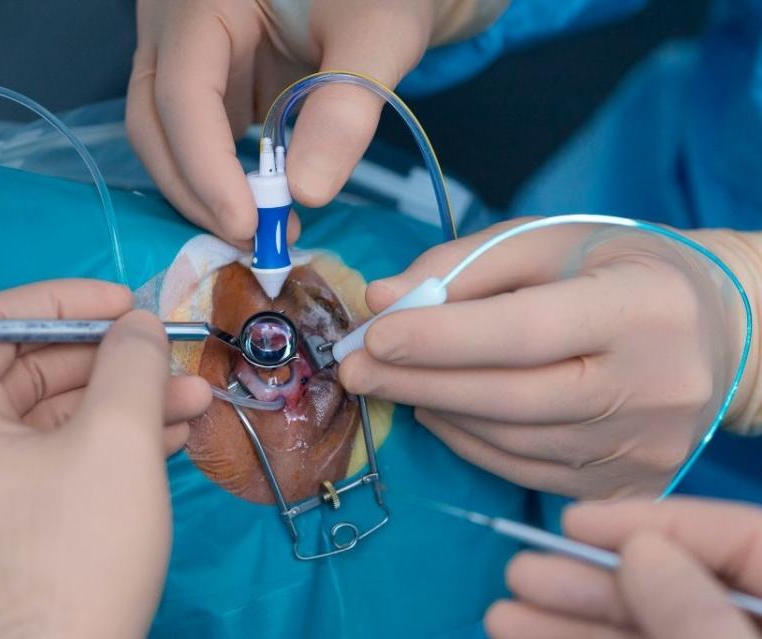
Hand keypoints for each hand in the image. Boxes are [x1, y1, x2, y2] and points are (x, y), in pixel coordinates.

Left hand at [0, 280, 210, 638]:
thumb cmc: (76, 548)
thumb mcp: (115, 439)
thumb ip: (131, 362)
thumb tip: (141, 324)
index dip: (68, 302)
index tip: (130, 303)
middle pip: (32, 372)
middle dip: (114, 362)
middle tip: (174, 354)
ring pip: (55, 419)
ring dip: (126, 403)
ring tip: (195, 396)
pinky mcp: (9, 524)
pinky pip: (59, 460)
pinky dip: (113, 444)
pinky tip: (172, 434)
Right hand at [126, 0, 506, 243]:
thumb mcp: (379, 33)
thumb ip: (346, 105)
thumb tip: (307, 193)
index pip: (182, 91)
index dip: (206, 167)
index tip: (248, 226)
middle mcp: (175, 24)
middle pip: (154, 121)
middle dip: (196, 191)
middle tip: (254, 242)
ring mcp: (185, 53)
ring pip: (165, 136)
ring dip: (203, 192)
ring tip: (263, 231)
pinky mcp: (207, 80)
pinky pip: (192, 138)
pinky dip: (218, 178)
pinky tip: (259, 207)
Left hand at [338, 219, 759, 497]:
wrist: (722, 334)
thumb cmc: (627, 272)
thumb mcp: (554, 241)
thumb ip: (464, 263)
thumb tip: (383, 298)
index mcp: (641, 308)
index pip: (526, 331)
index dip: (441, 337)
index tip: (372, 334)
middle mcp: (651, 387)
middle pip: (509, 397)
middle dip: (416, 381)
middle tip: (352, 368)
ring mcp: (641, 448)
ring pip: (508, 441)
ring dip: (436, 409)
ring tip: (392, 380)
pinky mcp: (626, 485)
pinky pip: (522, 471)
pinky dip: (467, 440)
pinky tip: (439, 409)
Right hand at [486, 498, 761, 638]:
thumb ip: (700, 618)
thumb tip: (641, 549)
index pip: (744, 538)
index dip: (656, 522)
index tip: (572, 523)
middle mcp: (761, 628)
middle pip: (684, 587)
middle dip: (596, 580)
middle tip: (521, 572)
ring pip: (652, 632)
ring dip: (573, 621)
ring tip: (502, 617)